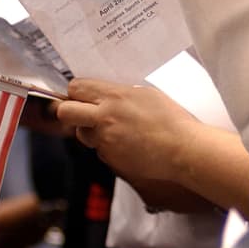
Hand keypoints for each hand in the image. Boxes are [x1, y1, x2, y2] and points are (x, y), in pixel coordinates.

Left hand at [56, 79, 197, 184]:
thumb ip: (121, 94)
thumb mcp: (147, 94)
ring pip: (82, 133)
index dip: (77, 91)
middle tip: (82, 111)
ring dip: (91, 130)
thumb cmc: (172, 120)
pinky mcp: (110, 159)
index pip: (76, 87)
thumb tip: (107, 95)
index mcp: (115, 96)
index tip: (82, 94)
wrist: (182, 149)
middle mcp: (104, 118)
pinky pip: (99, 150)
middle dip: (70, 111)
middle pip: (66, 112)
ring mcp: (105, 141)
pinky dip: (109, 147)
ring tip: (114, 129)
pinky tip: (129, 144)